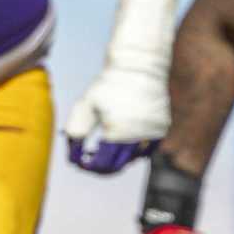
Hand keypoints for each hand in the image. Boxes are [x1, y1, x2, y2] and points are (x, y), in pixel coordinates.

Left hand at [62, 59, 168, 173]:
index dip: (87, 166)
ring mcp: (152, 134)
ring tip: (105, 150)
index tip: (79, 162)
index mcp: (116, 131)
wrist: (139, 66)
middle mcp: (137, 136)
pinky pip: (146, 150)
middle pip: (117, 166)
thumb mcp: (86, 105)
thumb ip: (76, 130)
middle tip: (91, 162)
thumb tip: (71, 155)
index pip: (100, 162)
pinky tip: (122, 145)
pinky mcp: (162, 129)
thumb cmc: (109, 84)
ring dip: (117, 160)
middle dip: (101, 168)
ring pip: (132, 160)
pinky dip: (134, 152)